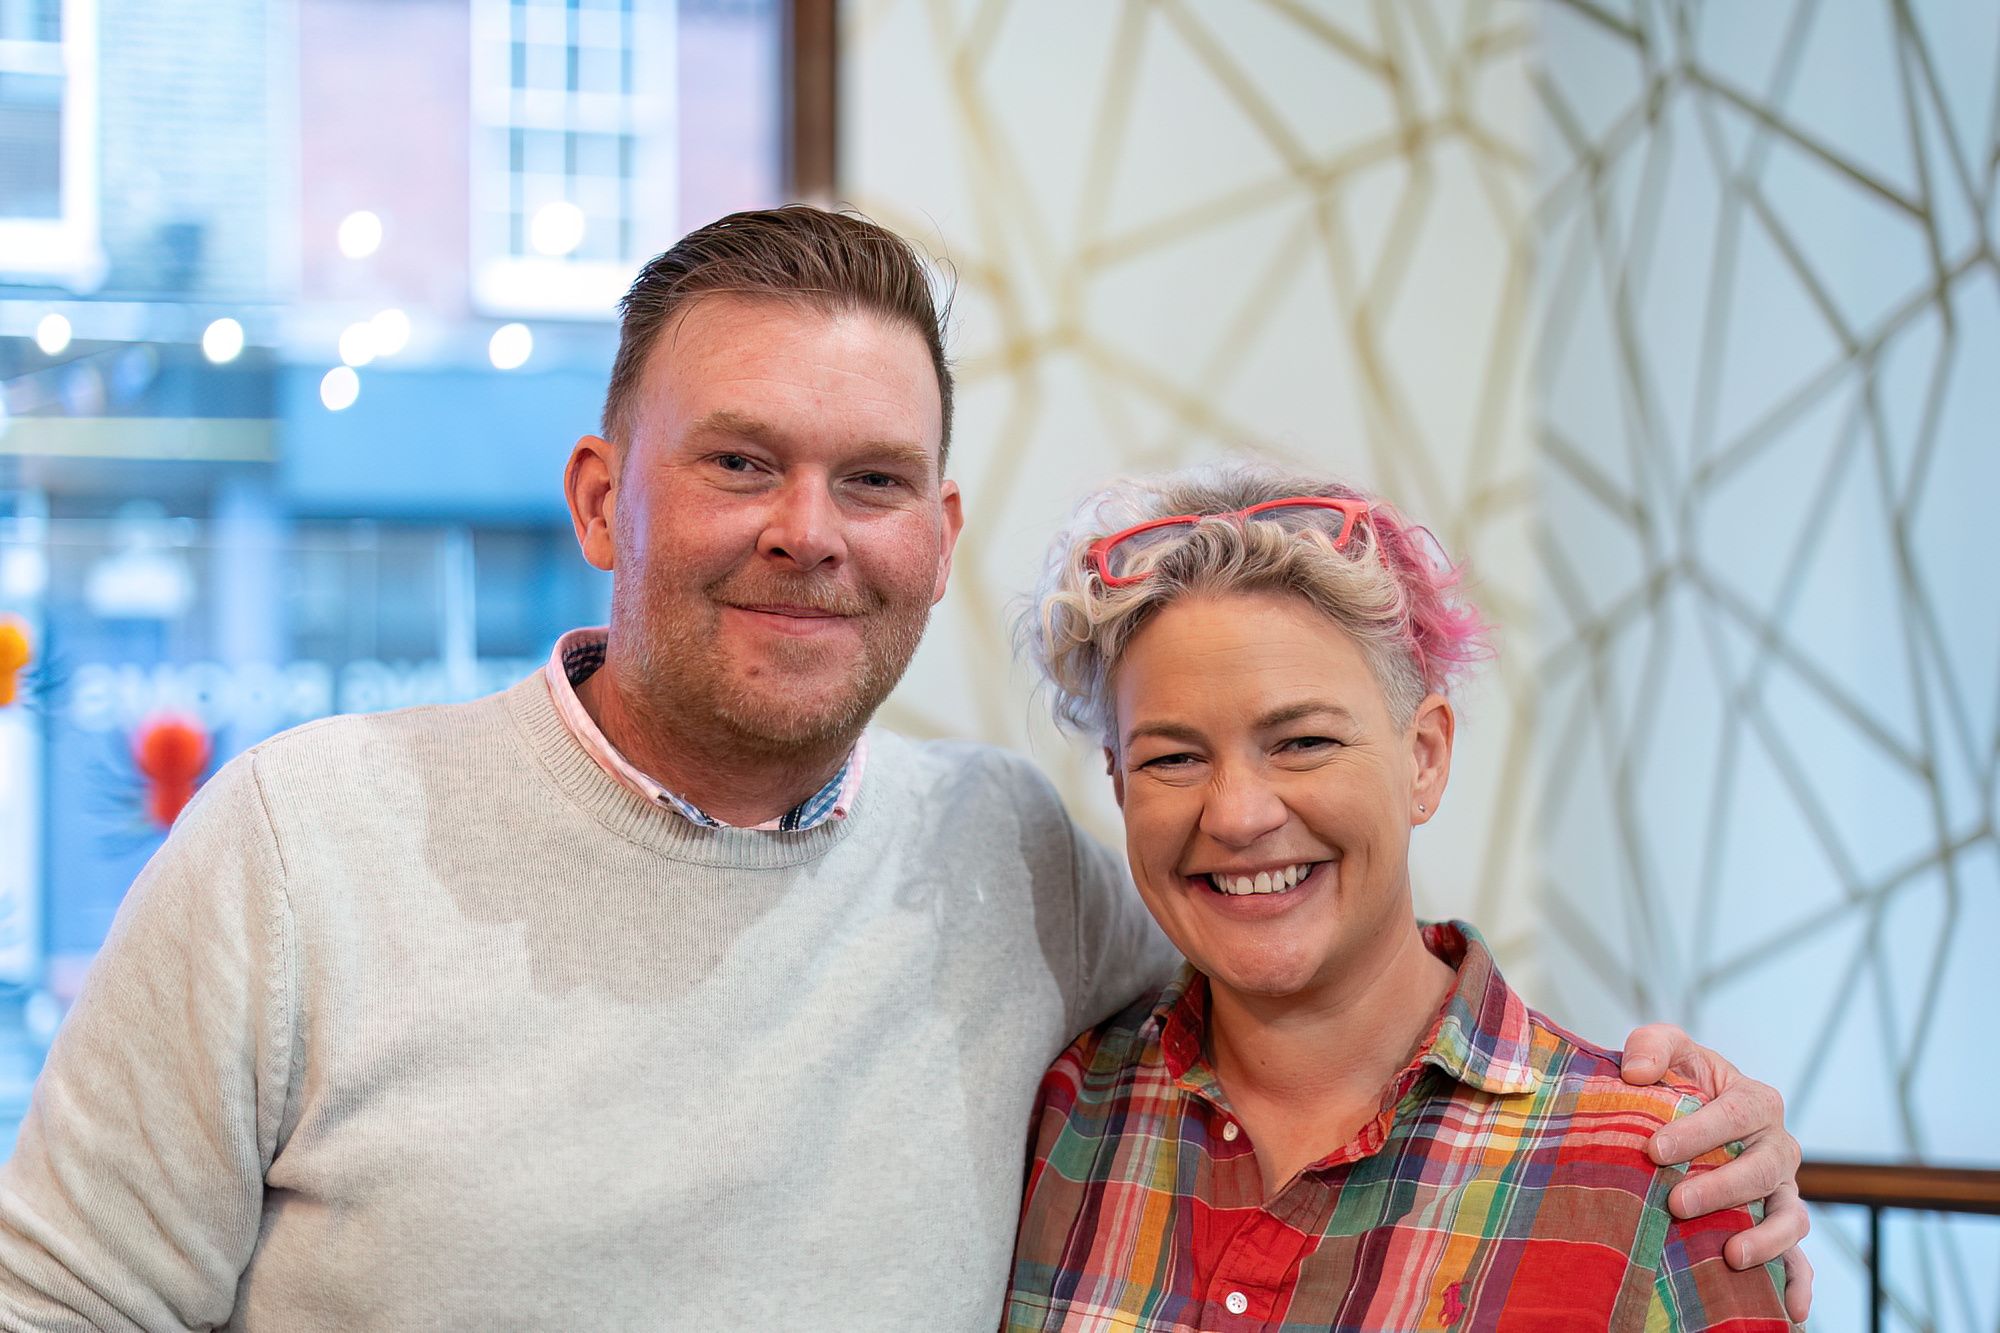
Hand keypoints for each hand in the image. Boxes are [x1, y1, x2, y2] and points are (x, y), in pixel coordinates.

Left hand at [1620, 1023, 1812, 1322]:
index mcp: (1755, 1100)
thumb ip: (1653, 1047)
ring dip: (1765, 1238)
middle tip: (1676, 1203)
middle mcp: (1776, 1147)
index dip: (1699, 1132)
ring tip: (1730, 1255)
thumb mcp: (1667, 1051)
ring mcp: (1782, 1190)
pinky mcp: (1777, 1225)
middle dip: (1721, 1187)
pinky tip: (1790, 1310)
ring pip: (1790, 1216)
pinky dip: (1799, 1282)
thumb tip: (1635, 1073)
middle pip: (1762, 1168)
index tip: (1655, 1149)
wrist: (1686, 1112)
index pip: (1735, 1114)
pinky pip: (1799, 1257)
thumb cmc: (1678, 1081)